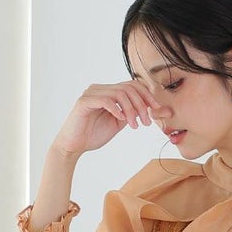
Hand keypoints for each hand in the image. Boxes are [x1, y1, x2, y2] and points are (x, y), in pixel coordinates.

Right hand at [52, 80, 168, 156]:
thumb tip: (148, 110)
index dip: (147, 95)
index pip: (132, 85)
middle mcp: (100, 89)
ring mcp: (92, 93)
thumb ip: (130, 114)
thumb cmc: (93, 135)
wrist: (74, 146)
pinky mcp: (84, 101)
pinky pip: (106, 100)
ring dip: (131, 110)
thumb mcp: (118, 124)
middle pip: (128, 88)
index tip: (157, 110)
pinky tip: (122, 120)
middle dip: (142, 105)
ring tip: (135, 126)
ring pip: (119, 93)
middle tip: (146, 122)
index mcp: (109, 92)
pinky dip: (117, 110)